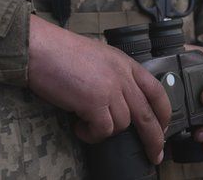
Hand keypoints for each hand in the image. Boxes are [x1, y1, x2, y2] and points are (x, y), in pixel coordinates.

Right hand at [27, 15, 170, 163]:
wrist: (38, 47)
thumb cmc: (59, 52)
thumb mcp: (97, 56)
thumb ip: (112, 74)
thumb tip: (117, 102)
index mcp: (124, 62)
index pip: (156, 90)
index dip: (164, 113)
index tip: (164, 128)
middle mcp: (122, 75)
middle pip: (147, 114)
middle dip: (154, 139)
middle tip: (154, 155)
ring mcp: (110, 88)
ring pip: (122, 125)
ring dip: (105, 131)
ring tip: (84, 123)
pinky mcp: (94, 102)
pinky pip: (103, 131)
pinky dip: (91, 134)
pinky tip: (78, 127)